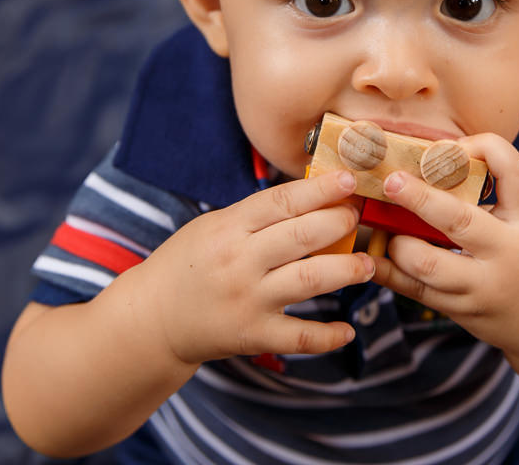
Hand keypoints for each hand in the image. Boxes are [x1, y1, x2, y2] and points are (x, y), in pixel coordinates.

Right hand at [138, 169, 375, 364]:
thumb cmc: (188, 263)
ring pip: (310, 279)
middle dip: (340, 223)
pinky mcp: (252, 335)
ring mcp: (248, 299)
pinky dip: (327, 335)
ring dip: (346, 271)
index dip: (321, 190)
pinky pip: (299, 337)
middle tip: (359, 218)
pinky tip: (348, 329)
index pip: (282, 202)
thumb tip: (313, 196)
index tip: (350, 181)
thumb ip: (256, 215)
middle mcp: (240, 261)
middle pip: (303, 235)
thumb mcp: (213, 226)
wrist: (152, 317)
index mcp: (228, 227)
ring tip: (366, 265)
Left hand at [370, 134, 518, 359]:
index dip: (484, 147)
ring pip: (429, 264)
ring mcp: (483, 287)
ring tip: (384, 228)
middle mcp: (507, 252)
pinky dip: (388, 272)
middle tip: (392, 181)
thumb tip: (431, 164)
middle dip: (419, 197)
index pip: (512, 171)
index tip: (452, 145)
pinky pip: (416, 291)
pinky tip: (369, 259)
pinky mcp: (463, 311)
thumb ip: (493, 199)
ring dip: (398, 243)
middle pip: (459, 220)